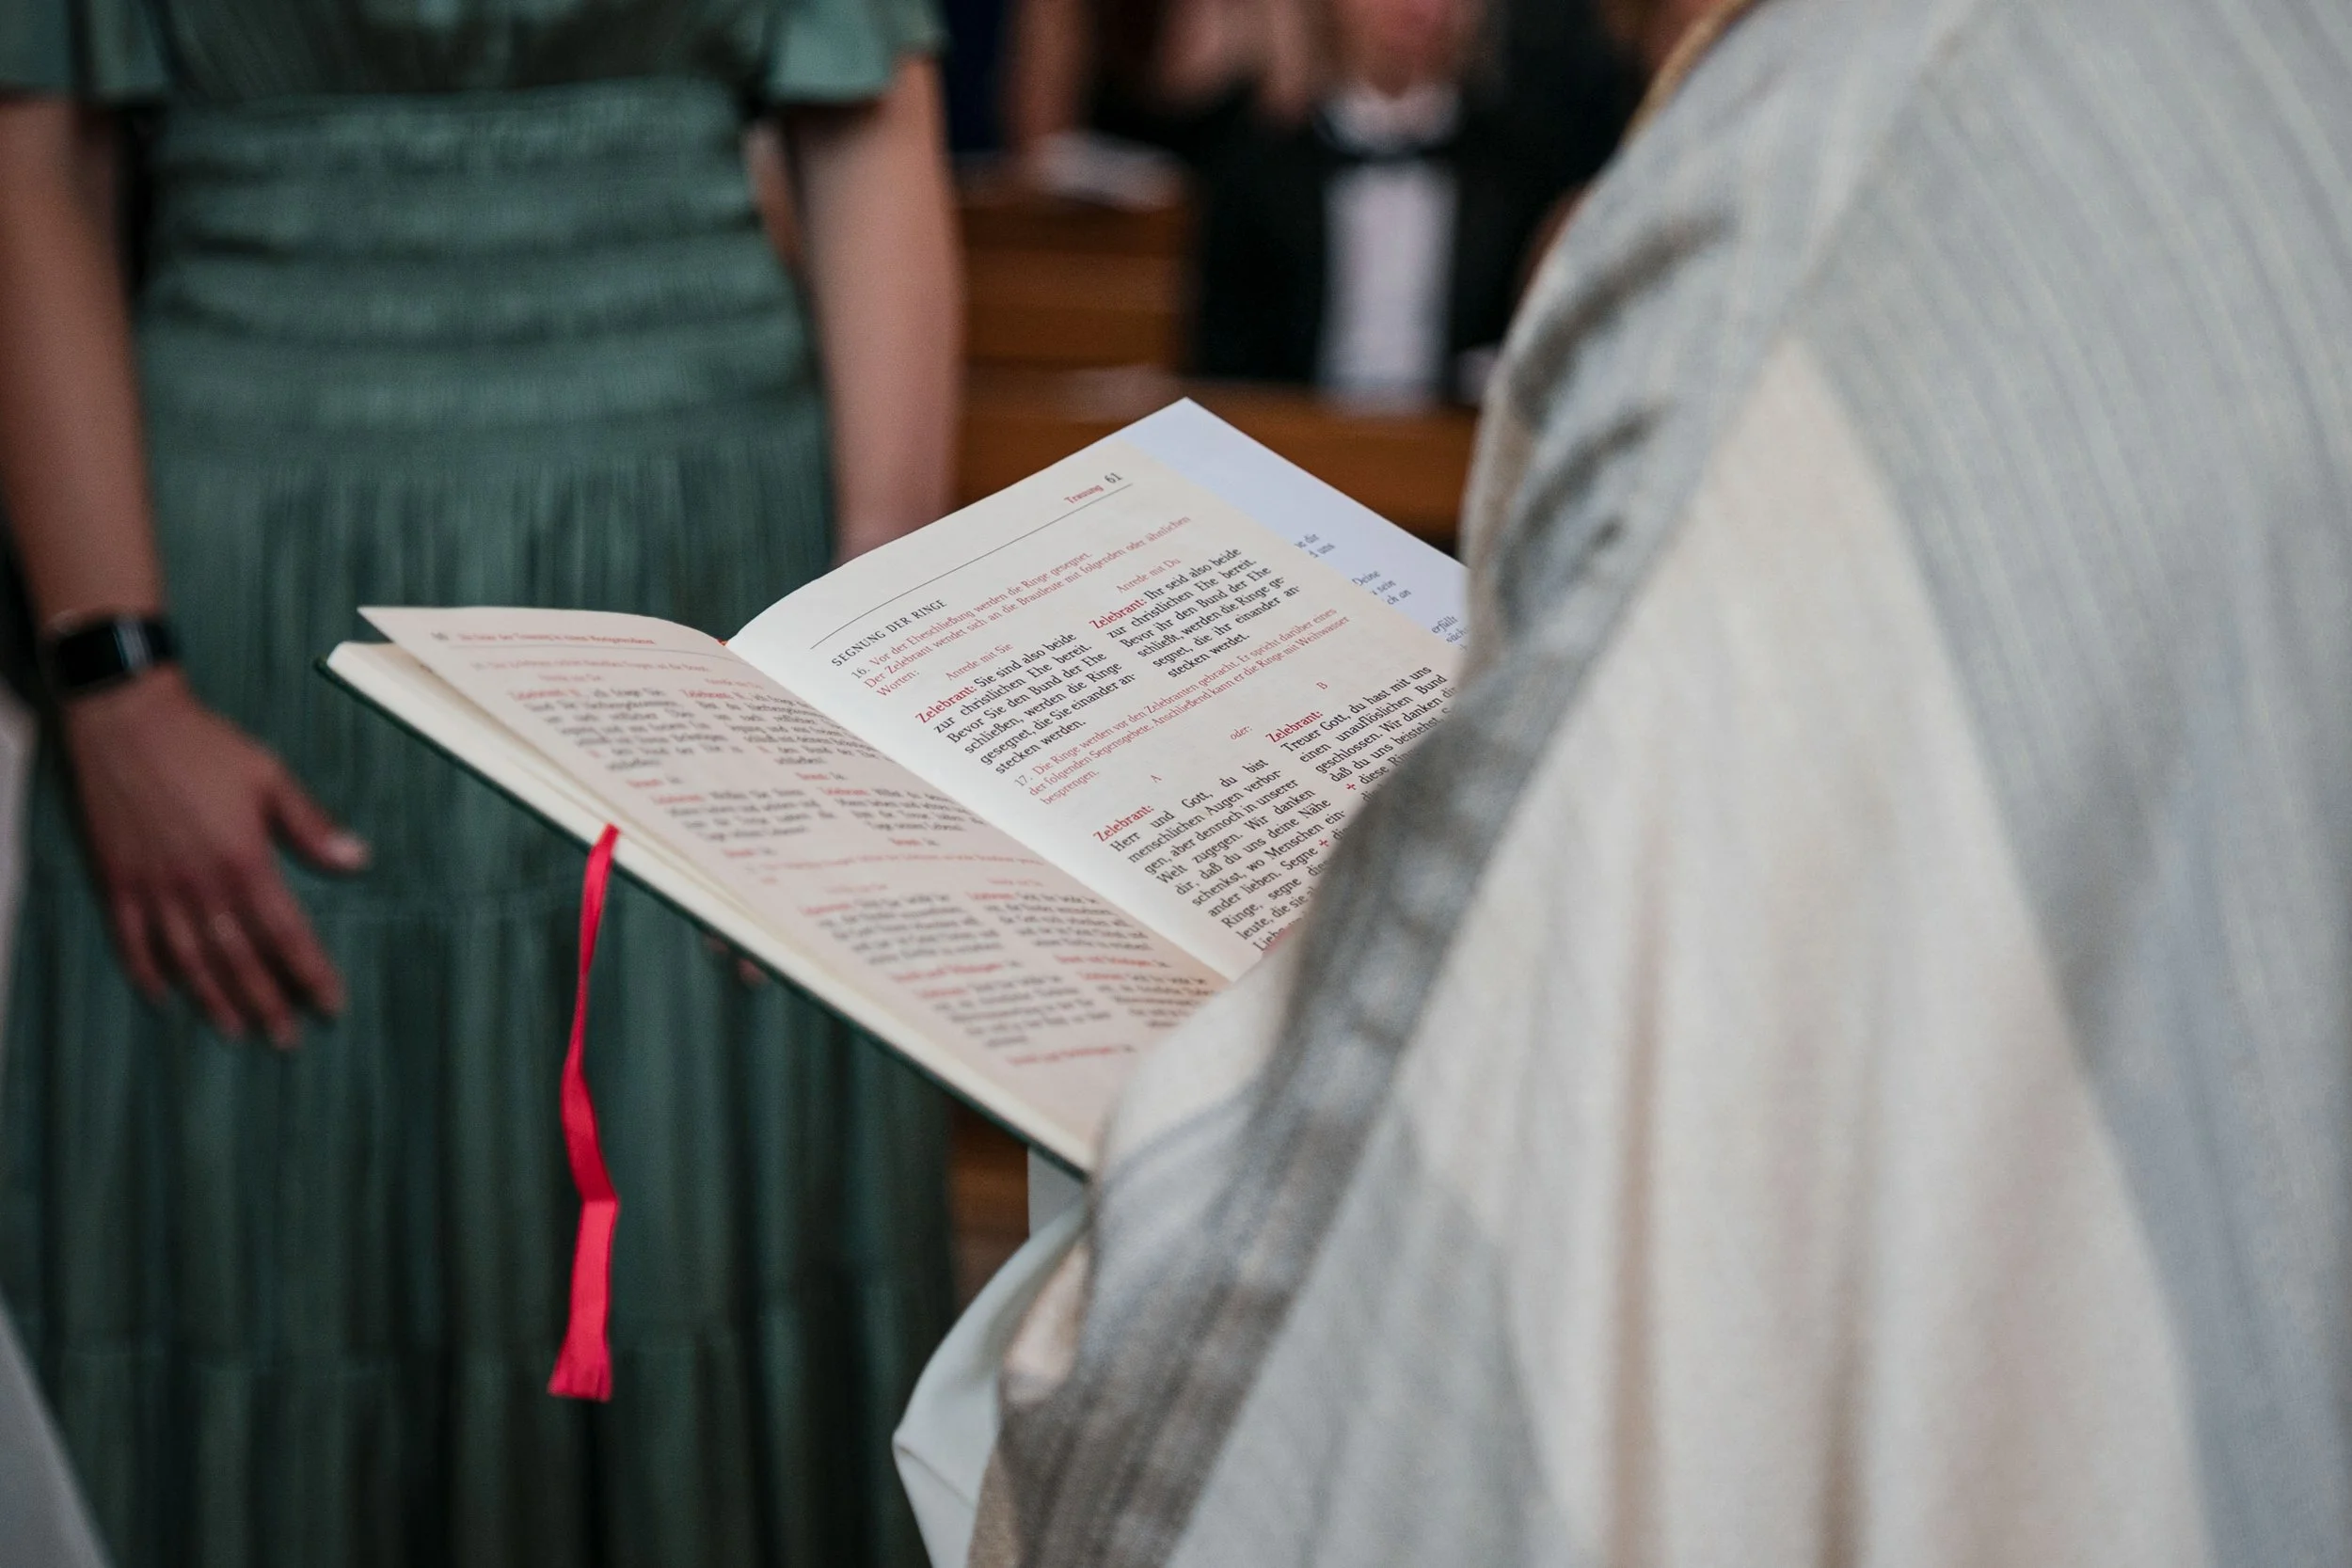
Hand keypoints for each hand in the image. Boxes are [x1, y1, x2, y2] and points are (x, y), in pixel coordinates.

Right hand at [61, 668, 367, 1044]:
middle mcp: (199, 883)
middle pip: (238, 958)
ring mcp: (154, 885)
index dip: (309, 972)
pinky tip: (163, 996)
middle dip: (267, 1001)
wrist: (126, 718)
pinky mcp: (117, 878)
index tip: (330, 1005)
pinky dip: (147, 970)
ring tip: (237, 1030)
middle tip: (286, 1039)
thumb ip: (311, 824)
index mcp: (244, 861)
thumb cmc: (205, 745)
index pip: (285, 933)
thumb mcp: (270, 776)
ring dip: (213, 998)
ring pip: (188, 958)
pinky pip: (131, 938)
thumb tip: (358, 860)